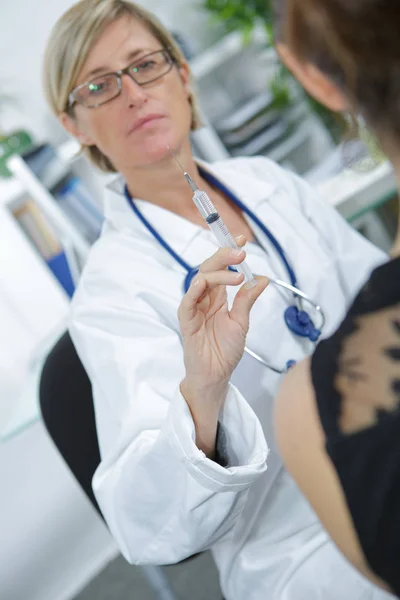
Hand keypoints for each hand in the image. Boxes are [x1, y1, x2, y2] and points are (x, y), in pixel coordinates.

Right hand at [178, 236, 268, 395]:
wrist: (216, 376)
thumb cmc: (225, 351)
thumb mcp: (241, 322)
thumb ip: (247, 300)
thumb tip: (262, 278)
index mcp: (217, 297)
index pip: (222, 268)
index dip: (230, 253)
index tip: (243, 239)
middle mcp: (205, 298)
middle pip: (209, 269)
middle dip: (224, 256)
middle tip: (240, 251)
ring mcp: (194, 308)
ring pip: (200, 280)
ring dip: (217, 273)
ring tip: (237, 274)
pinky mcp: (187, 321)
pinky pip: (187, 302)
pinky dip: (195, 290)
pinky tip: (205, 283)